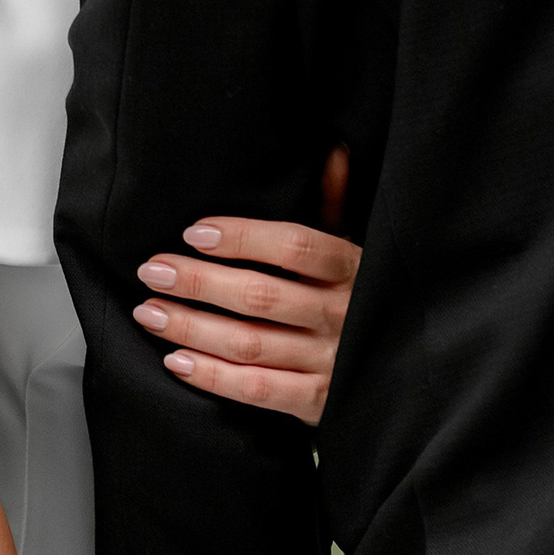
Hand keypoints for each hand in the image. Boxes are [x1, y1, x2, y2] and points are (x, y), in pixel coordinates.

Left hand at [133, 152, 359, 427]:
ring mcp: (332, 362)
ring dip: (191, 327)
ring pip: (249, 343)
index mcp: (353, 269)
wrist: (403, 374)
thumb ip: (335, 206)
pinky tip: (175, 359)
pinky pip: (256, 390)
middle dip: (198, 283)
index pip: (294, 246)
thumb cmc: (363, 301)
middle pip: (260, 296)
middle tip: (153, 271)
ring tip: (150, 312)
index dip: (242, 237)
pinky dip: (212, 376)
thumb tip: (333, 151)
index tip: (193, 232)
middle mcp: (344, 315)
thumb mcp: (356, 252)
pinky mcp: (318, 403)